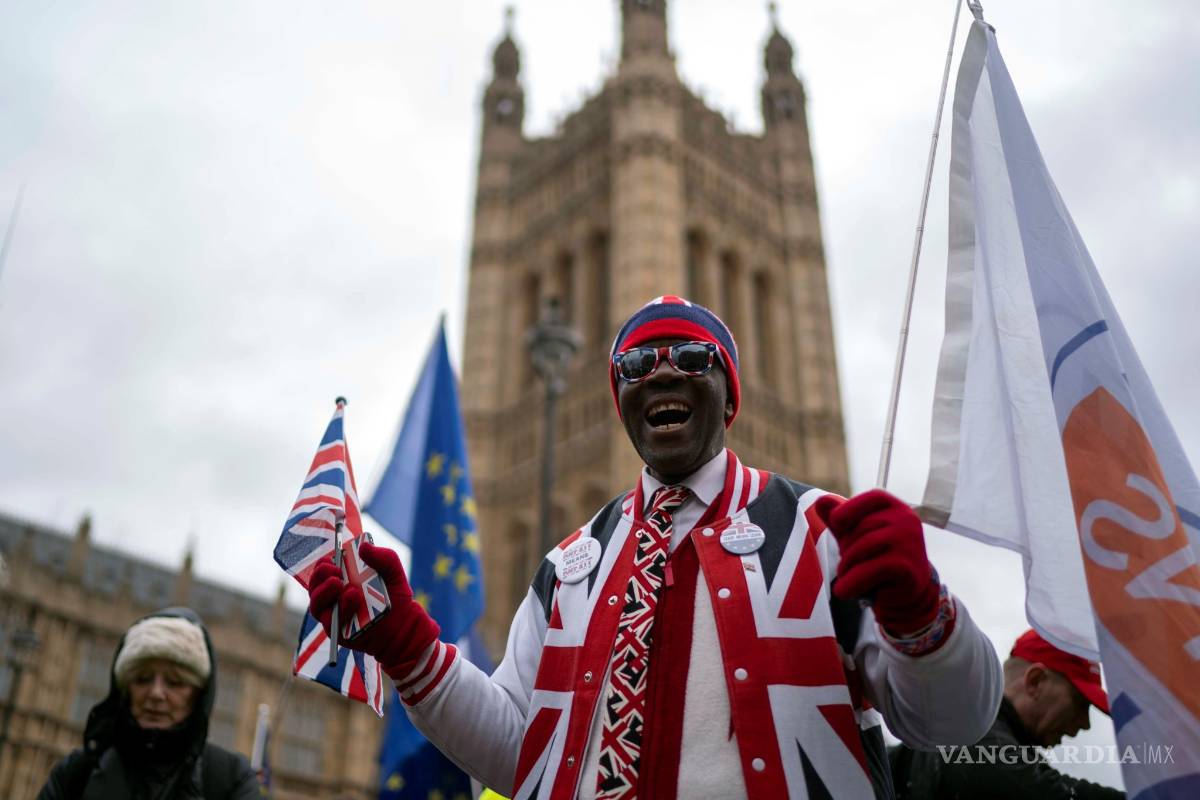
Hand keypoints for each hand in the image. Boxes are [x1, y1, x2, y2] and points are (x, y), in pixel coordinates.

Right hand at [308, 540, 439, 679]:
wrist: (404, 623)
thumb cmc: (394, 595)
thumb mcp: (393, 571)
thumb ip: (382, 557)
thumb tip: (363, 546)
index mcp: (341, 581)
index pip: (322, 572)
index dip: (322, 564)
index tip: (330, 558)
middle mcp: (333, 598)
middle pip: (314, 587)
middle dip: (319, 576)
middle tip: (334, 570)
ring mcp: (334, 616)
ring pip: (317, 606)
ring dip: (324, 592)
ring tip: (338, 583)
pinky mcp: (339, 633)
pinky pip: (332, 623)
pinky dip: (341, 609)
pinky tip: (352, 598)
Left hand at [813, 489, 938, 634]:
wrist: (904, 595)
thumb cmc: (877, 558)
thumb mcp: (856, 535)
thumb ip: (840, 519)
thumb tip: (820, 500)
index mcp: (897, 508)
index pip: (875, 497)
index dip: (851, 507)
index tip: (835, 522)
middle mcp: (908, 521)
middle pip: (864, 526)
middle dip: (846, 546)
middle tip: (846, 565)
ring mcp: (910, 543)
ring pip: (864, 547)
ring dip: (847, 566)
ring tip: (845, 578)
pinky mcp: (907, 568)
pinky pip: (870, 569)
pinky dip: (852, 582)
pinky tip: (843, 591)